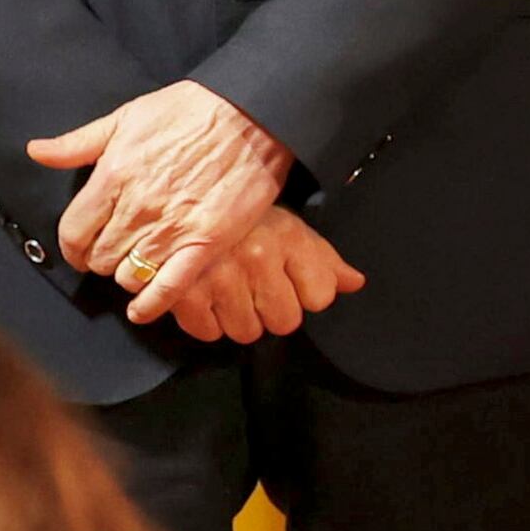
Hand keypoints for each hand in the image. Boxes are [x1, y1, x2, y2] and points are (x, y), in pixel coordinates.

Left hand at [31, 80, 295, 325]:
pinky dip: (152, 304)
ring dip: (128, 275)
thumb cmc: (189, 110)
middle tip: (114, 254)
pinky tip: (142, 310)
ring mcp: (172, 228)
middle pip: (99, 258)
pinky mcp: (206, 242)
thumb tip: (36, 152)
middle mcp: (137, 208)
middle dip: (101, 259)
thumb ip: (78, 142)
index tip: (80, 250)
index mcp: (112, 176)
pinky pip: (169, 287)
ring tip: (137, 266)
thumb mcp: (126, 116)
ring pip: (129, 276)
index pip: (73, 232)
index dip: (72, 248)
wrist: (251, 115)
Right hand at [158, 208, 368, 345]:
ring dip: (238, 318)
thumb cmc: (235, 217)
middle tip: (254, 288)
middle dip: (271, 310)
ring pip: (247, 332)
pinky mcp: (183, 293)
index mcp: (286, 237)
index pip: (320, 297)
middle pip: (284, 322)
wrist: (175, 198)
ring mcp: (218, 276)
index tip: (289, 282)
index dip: (305, 294)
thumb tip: (355, 282)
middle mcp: (256, 256)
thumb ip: (323, 258)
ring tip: (228, 291)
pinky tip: (204, 296)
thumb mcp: (286, 226)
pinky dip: (205, 321)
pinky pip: (208, 332)